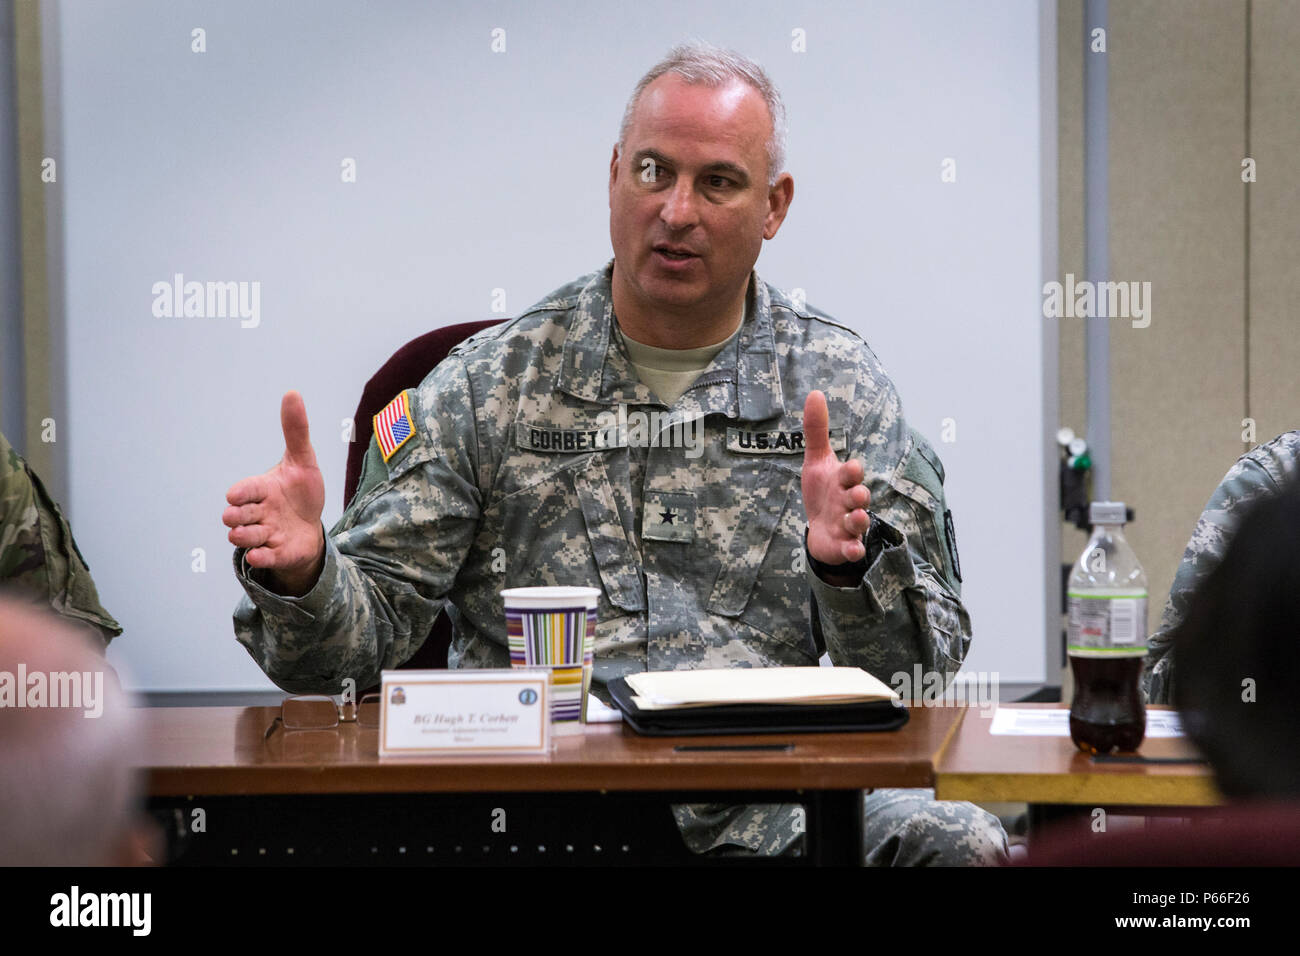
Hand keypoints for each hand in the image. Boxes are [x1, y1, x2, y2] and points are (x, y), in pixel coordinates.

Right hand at [223, 391, 326, 595]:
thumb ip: (295, 430)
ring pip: (243, 538)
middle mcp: (257, 513)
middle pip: (235, 516)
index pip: (241, 491)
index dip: (240, 493)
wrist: (312, 526)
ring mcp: (264, 535)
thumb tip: (292, 393)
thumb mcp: (303, 460)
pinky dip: (260, 558)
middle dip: (239, 516)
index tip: (240, 495)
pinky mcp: (274, 554)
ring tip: (257, 532)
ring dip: (247, 536)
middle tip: (248, 514)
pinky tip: (263, 553)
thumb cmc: (302, 492)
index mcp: (260, 489)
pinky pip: (262, 560)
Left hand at [801, 390, 869, 565]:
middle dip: (859, 495)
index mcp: (844, 480)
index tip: (851, 467)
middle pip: (859, 497)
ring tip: (856, 516)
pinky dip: (854, 550)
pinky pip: (853, 548)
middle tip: (856, 495)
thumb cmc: (822, 490)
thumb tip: (815, 393)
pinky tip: (853, 550)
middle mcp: (849, 501)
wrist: (820, 527)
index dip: (852, 472)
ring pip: (858, 522)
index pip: (851, 473)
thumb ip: (817, 430)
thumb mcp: (816, 461)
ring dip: (858, 519)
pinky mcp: (845, 545)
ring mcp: (849, 524)